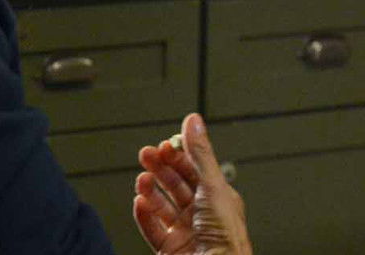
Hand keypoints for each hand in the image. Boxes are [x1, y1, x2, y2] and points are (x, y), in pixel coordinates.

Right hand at [133, 113, 252, 254]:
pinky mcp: (170, 249)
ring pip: (162, 205)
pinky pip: (152, 228)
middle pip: (176, 184)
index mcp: (219, 198)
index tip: (166, 144)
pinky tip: (139, 202)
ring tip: (142, 179)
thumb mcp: (213, 187)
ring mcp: (185, 232)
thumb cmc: (226, 239)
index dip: (180, 155)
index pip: (196, 169)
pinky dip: (144, 215)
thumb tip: (194, 121)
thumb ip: (200, 154)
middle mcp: (202, 214)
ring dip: (150, 190)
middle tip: (147, 154)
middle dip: (161, 168)